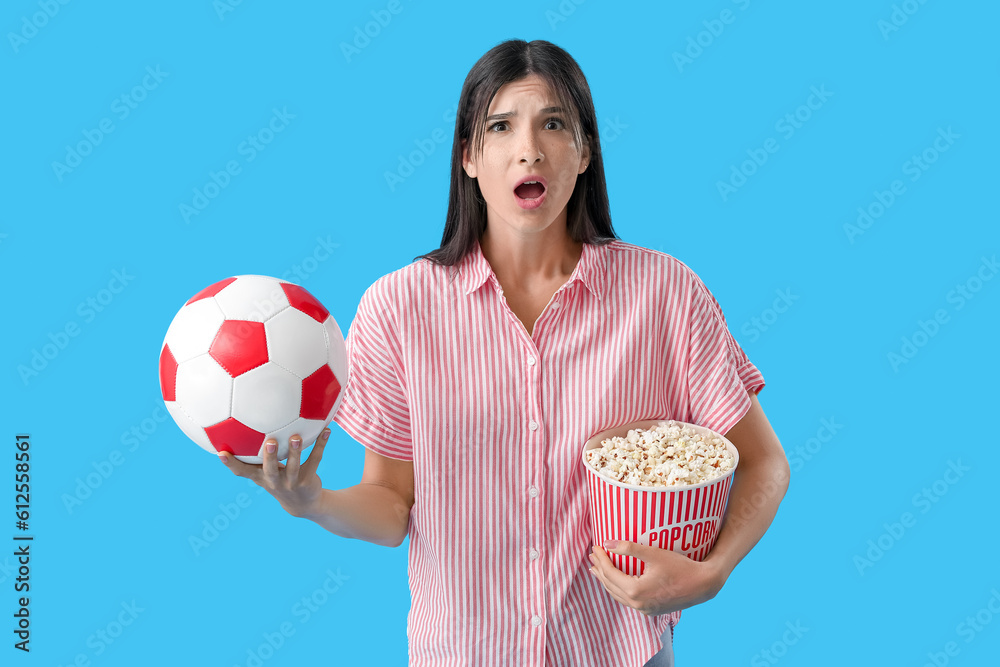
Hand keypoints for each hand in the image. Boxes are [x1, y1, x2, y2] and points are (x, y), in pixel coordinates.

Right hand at [219, 428, 330, 517]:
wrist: (304, 505)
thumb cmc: (279, 481)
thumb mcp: (264, 474)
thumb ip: (253, 458)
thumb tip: (235, 433)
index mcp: (262, 478)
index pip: (243, 472)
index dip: (231, 463)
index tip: (221, 452)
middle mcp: (276, 482)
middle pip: (270, 471)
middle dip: (269, 457)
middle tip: (269, 442)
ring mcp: (293, 482)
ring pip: (294, 467)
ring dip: (295, 452)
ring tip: (296, 437)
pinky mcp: (309, 479)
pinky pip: (315, 459)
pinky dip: (321, 445)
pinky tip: (327, 431)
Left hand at [588, 541, 726, 616]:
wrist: (703, 585)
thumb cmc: (680, 567)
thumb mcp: (654, 553)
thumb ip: (629, 548)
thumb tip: (607, 543)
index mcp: (636, 591)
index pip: (610, 573)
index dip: (601, 559)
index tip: (596, 547)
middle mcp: (638, 604)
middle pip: (610, 585)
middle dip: (599, 570)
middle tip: (592, 556)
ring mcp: (645, 610)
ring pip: (618, 595)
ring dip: (607, 581)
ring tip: (598, 570)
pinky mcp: (651, 611)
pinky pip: (628, 600)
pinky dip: (618, 590)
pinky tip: (617, 582)